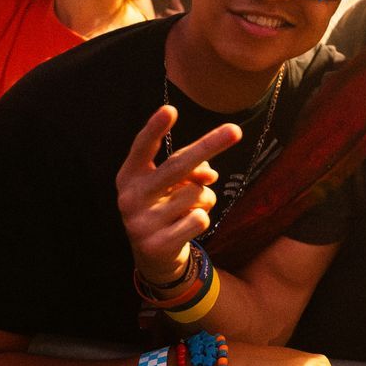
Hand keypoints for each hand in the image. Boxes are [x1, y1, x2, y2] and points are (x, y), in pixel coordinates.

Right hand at [114, 106, 241, 281]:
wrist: (153, 256)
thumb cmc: (164, 207)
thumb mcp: (169, 186)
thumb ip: (187, 171)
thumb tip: (210, 174)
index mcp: (129, 176)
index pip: (142, 147)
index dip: (154, 128)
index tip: (170, 109)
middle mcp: (130, 197)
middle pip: (177, 166)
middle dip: (208, 146)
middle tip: (235, 130)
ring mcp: (141, 222)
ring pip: (196, 194)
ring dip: (204, 199)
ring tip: (189, 209)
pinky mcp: (157, 244)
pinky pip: (199, 219)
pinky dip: (202, 219)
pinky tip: (186, 227)